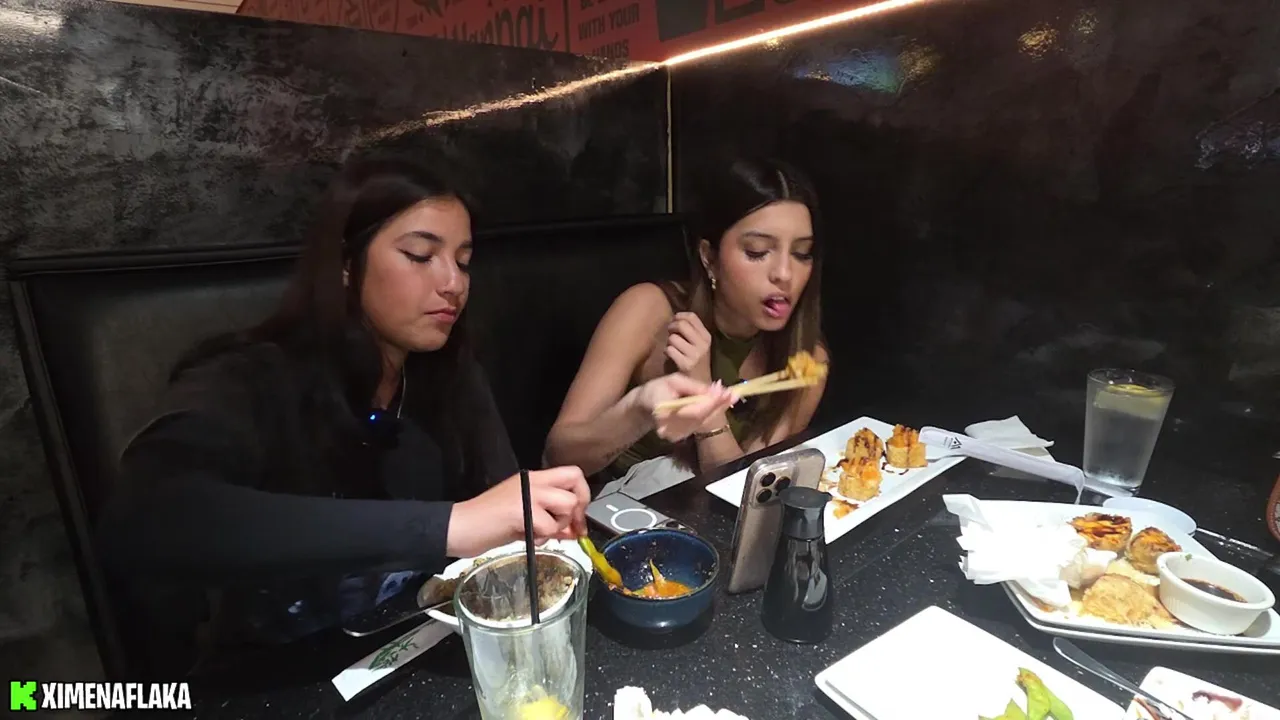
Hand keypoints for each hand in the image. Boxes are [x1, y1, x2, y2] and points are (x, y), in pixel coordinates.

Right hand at [447, 466, 590, 557]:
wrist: (459, 528)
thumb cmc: (488, 524)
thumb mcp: (526, 520)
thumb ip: (551, 520)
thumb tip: (576, 531)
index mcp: (534, 479)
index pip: (572, 473)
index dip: (582, 495)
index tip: (577, 519)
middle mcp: (533, 481)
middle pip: (575, 480)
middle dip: (578, 508)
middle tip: (569, 528)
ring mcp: (527, 494)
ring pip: (566, 504)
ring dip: (559, 524)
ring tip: (539, 532)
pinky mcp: (520, 510)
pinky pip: (548, 525)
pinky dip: (543, 537)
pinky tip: (528, 537)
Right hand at [633, 373, 735, 441]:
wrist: (642, 407)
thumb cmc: (657, 389)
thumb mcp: (673, 380)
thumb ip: (693, 386)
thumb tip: (715, 389)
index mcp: (665, 410)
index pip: (693, 410)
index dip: (711, 402)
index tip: (726, 392)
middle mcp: (670, 426)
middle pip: (701, 417)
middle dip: (718, 405)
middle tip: (734, 394)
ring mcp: (675, 434)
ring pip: (702, 422)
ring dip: (717, 409)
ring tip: (730, 396)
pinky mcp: (679, 436)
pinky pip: (699, 424)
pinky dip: (711, 414)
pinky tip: (720, 404)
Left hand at [665, 312, 712, 381]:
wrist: (700, 384)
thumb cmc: (696, 362)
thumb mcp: (699, 344)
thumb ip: (690, 331)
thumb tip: (675, 317)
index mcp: (706, 336)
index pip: (692, 316)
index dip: (679, 316)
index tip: (674, 321)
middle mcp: (703, 344)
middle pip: (682, 324)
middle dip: (671, 327)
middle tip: (670, 333)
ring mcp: (695, 354)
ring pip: (673, 338)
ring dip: (669, 343)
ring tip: (672, 348)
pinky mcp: (686, 364)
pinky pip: (669, 350)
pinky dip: (667, 352)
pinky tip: (670, 357)